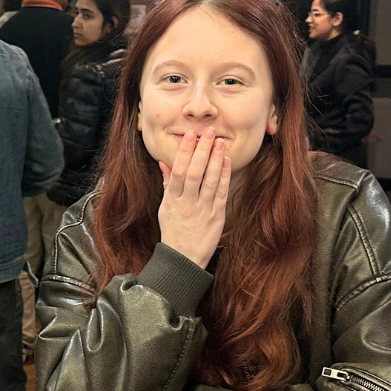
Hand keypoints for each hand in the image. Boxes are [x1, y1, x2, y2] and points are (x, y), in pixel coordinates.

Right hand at [156, 128, 230, 269]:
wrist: (183, 259)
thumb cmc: (173, 231)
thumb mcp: (165, 207)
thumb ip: (166, 184)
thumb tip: (163, 162)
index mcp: (172, 200)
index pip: (177, 171)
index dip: (185, 152)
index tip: (191, 136)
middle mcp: (187, 204)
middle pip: (194, 173)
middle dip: (202, 151)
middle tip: (209, 132)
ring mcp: (202, 210)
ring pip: (209, 181)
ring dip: (216, 160)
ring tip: (221, 142)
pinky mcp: (216, 216)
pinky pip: (221, 193)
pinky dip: (224, 176)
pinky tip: (227, 161)